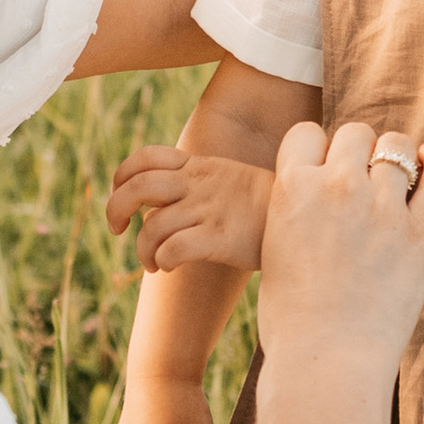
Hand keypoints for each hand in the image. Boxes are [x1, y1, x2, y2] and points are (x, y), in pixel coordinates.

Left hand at [110, 144, 273, 272]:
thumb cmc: (265, 206)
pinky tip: (169, 266)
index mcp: (198, 167)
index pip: (146, 157)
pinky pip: (173, 248)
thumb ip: (194, 184)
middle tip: (117, 229)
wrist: (308, 216)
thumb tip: (157, 209)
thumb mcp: (227, 179)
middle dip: (115, 208)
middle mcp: (199, 185)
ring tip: (151, 262)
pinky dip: (162, 260)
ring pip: (152, 226)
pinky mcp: (220, 237)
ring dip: (141, 249)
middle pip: (137, 187)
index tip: (120, 195)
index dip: (122, 175)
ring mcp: (209, 210)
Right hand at [257, 119, 423, 371]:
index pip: (306, 135)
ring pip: (397, 147)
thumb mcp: (275, 251)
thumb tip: (310, 195)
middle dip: (358, 150)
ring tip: (400, 175)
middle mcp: (336, 188)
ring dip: (397, 156)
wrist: (325, 363)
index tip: (324, 167)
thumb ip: (294, 212)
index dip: (317, 149)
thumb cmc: (292, 321)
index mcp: (291, 190)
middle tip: (362, 174)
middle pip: (354, 133)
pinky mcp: (421, 232)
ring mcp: (382, 208)